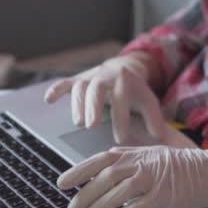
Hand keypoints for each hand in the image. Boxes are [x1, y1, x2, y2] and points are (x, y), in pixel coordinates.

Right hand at [44, 54, 164, 143]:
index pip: (122, 99)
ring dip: (77, 104)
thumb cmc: (134, 91)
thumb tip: (159, 138)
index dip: (121, 119)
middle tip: (91, 126)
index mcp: (125, 80)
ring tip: (78, 123)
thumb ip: (154, 119)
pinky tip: (48, 100)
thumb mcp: (147, 101)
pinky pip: (65, 82)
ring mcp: (89, 76)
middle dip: (94, 107)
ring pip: (80, 87)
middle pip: (97, 89)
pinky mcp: (77, 79)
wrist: (122, 68)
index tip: (120, 139)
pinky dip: (56, 89)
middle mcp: (105, 76)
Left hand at [57, 146, 207, 207]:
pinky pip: (141, 204)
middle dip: (83, 194)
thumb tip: (104, 178)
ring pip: (119, 190)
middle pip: (105, 176)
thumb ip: (131, 164)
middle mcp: (144, 162)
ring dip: (98, 206)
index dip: (79, 171)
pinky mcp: (167, 194)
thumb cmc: (184, 169)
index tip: (61, 183)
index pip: (101, 159)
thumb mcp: (154, 159)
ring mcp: (155, 177)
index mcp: (138, 153)